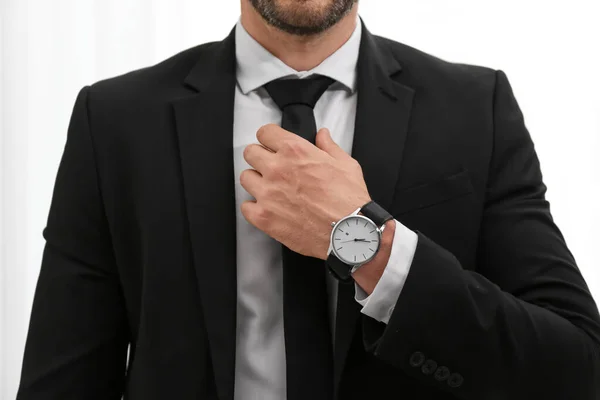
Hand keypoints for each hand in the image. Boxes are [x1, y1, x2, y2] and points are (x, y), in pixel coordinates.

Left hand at [240, 124, 371, 259]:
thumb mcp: (346, 164)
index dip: (269, 138)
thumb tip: (323, 136)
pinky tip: (268, 208)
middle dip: (260, 157)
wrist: (348, 231)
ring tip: (270, 189)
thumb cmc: (349, 200)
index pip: (265, 133)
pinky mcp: (264, 216)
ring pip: (246, 177)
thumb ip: (329, 147)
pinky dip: (255, 208)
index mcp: (295, 151)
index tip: (272, 145)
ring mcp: (267, 193)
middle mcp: (277, 169)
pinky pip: (246, 206)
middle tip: (271, 167)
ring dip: (256, 181)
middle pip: (251, 153)